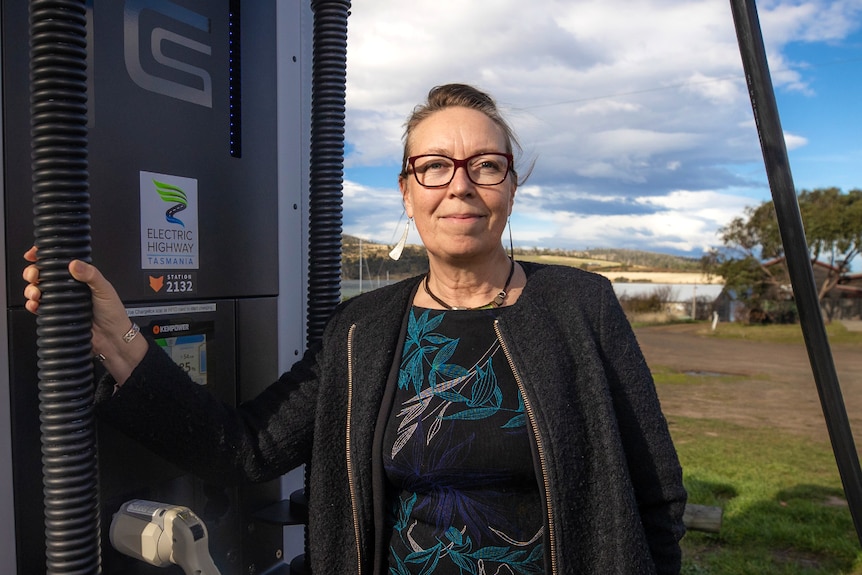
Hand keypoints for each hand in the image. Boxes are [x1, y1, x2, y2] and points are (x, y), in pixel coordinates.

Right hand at [23, 247, 147, 384]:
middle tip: (34, 275)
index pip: (61, 262)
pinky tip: (35, 305)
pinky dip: (33, 305)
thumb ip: (91, 275)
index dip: (45, 257)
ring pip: (39, 290)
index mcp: (81, 277)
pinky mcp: (57, 315)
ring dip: (32, 289)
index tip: (34, 254)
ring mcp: (62, 301)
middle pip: (45, 275)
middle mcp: (70, 288)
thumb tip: (75, 265)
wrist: (112, 338)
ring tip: (35, 292)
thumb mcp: (104, 289)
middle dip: (34, 272)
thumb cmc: (113, 313)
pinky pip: (40, 308)